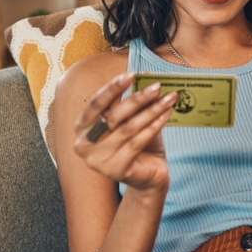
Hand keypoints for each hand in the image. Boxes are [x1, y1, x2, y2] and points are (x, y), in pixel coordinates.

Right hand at [74, 72, 177, 191]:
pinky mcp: (115, 170)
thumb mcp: (132, 120)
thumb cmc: (137, 145)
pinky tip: (166, 114)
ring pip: (128, 128)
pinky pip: (137, 142)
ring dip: (151, 110)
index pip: (96, 103)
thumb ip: (134, 102)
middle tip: (157, 86)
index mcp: (82, 128)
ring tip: (169, 98)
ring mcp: (98, 160)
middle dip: (137, 98)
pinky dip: (154, 126)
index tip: (131, 74)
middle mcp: (84, 145)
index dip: (112, 88)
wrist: (148, 177)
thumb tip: (147, 76)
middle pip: (113, 116)